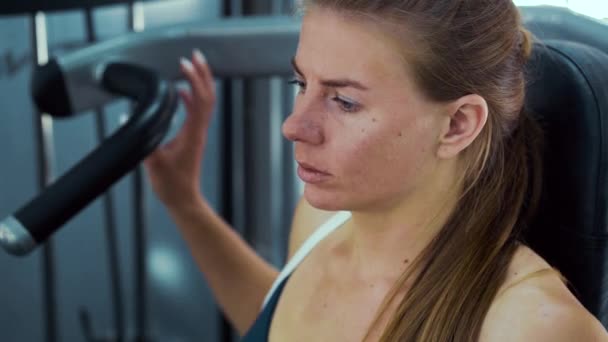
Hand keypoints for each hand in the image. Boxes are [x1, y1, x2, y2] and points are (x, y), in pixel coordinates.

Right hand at [144, 49, 215, 209]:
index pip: (200, 100)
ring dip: (200, 83)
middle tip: (195, 56)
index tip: (184, 64)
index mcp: (193, 133)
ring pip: (205, 102)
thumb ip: (143, 142)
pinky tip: (182, 93)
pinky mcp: (193, 137)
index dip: (195, 79)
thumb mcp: (153, 163)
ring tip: (192, 67)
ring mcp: (198, 133)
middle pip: (208, 95)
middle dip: (203, 73)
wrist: (183, 199)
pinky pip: (198, 112)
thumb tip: (129, 119)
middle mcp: (199, 131)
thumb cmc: (172, 185)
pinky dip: (193, 97)